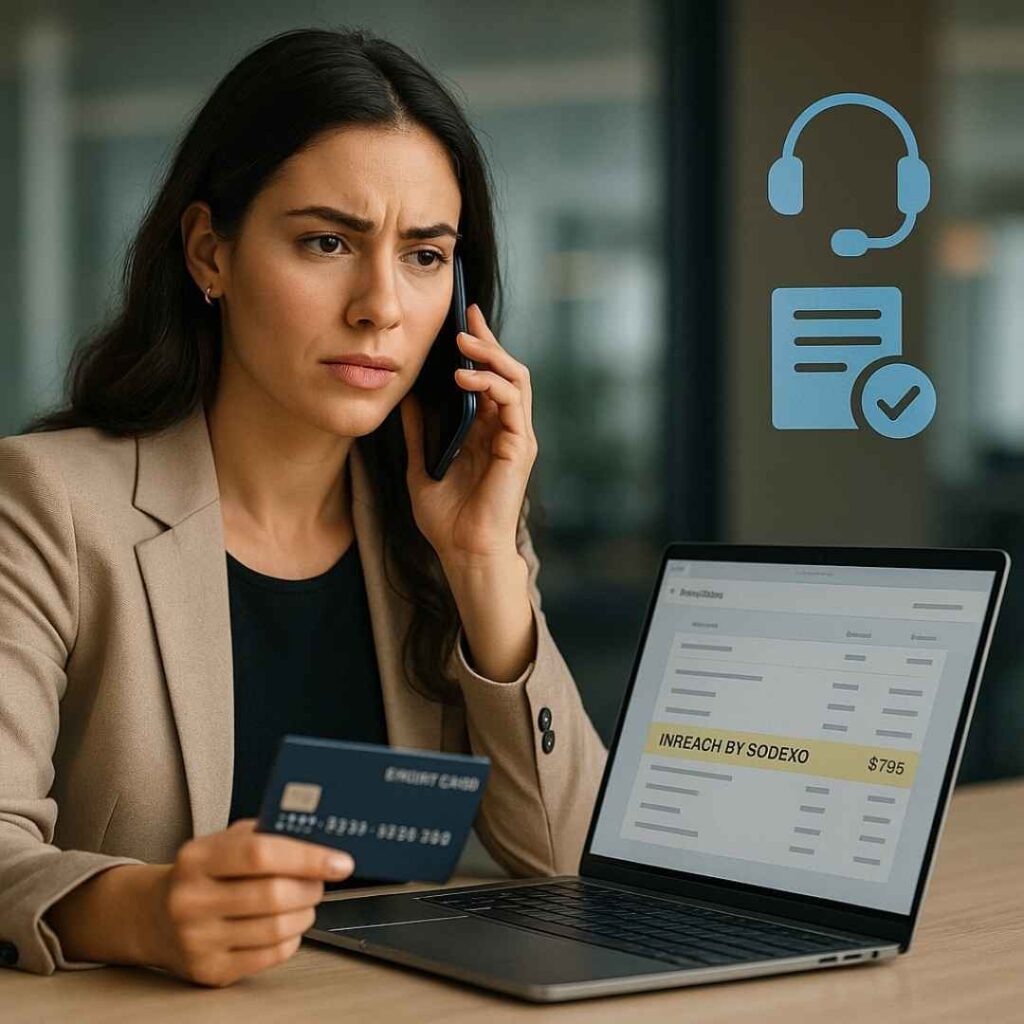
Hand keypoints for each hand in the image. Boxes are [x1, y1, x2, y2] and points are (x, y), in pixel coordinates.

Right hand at [142, 819, 353, 986]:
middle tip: (320, 881)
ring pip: (276, 928)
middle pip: (273, 895)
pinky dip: (291, 938)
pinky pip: (270, 956)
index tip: (340, 862)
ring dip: (305, 913)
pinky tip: (287, 925)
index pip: (261, 854)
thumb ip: (264, 835)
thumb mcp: (222, 842)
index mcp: (197, 858)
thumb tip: (318, 836)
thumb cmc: (203, 873)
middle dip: (310, 887)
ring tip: (304, 901)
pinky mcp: (209, 970)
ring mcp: (197, 939)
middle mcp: (191, 900)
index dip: (308, 857)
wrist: (153, 916)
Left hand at [399, 302, 537, 573]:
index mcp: (487, 433)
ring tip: (463, 344)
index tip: (461, 319)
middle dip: (488, 340)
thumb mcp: (420, 466)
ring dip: (491, 356)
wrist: (463, 552)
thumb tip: (407, 398)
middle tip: (466, 317)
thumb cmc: (447, 519)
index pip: (489, 378)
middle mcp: (507, 430)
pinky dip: (491, 383)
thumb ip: (418, 433)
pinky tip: (464, 377)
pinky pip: (513, 402)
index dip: (479, 347)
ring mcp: (517, 438)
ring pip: (516, 379)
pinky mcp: (520, 447)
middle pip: (507, 370)